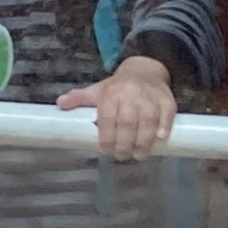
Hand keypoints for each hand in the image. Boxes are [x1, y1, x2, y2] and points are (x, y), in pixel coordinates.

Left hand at [60, 52, 174, 157]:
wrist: (144, 71)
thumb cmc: (117, 88)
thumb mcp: (96, 91)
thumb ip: (79, 99)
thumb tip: (59, 104)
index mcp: (111, 94)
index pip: (107, 118)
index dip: (107, 136)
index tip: (106, 149)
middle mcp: (130, 94)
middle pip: (127, 122)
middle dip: (124, 143)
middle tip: (121, 156)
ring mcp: (150, 97)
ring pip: (148, 121)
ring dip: (143, 141)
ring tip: (138, 155)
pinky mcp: (167, 100)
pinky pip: (167, 115)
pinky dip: (164, 127)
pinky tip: (160, 139)